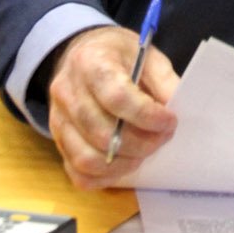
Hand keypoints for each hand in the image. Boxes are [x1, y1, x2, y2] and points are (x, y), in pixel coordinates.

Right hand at [46, 25, 179, 188]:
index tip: (170, 121)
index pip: (116, 97)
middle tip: (162, 138)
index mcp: (90, 62)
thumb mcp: (146, 55)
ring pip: (86, 158)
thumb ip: (164, 80)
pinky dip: (105, 177)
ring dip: (123, 164)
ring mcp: (57, 118)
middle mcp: (66, 91)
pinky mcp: (58, 140)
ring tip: (145, 152)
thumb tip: (175, 107)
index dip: (147, 116)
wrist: (84, 55)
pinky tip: (125, 164)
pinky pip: (77, 173)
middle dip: (140, 144)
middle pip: (102, 132)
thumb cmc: (118, 56)